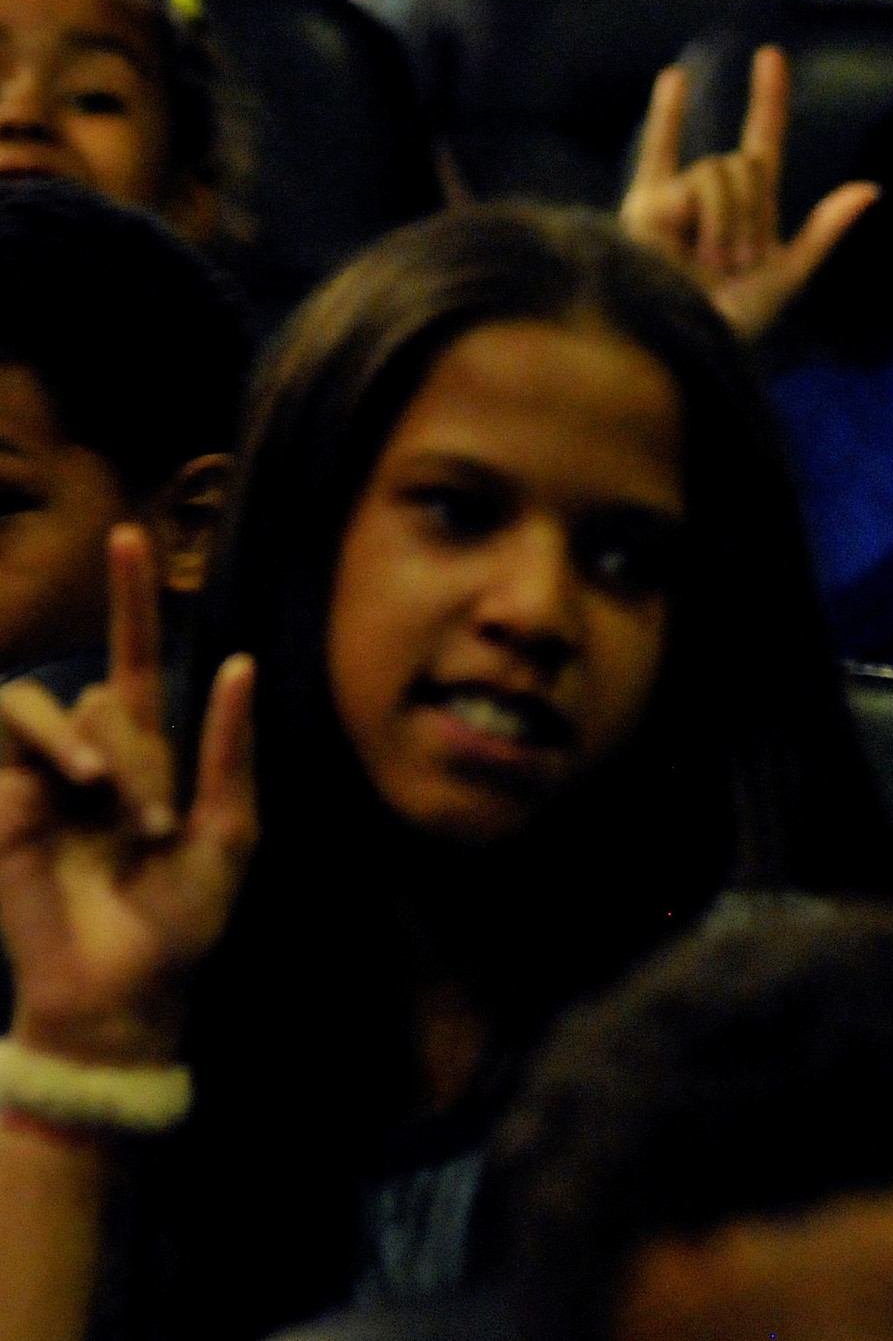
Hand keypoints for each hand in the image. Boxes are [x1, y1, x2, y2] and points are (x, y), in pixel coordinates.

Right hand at [0, 529, 255, 1069]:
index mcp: (153, 757)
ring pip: (67, 706)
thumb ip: (232, 751)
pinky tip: (82, 786)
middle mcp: (96, 755)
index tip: (129, 533)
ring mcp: (45, 775)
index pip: (140, 660)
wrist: (123, 989)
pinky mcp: (7, 799)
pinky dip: (57, 741)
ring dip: (96, 747)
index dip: (132, 600)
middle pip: (115, 683)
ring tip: (113, 807)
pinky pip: (22, 736)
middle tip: (153, 816)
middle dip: (139, 728)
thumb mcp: (231, 834)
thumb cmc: (185, 919)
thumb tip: (239, 662)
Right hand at [621, 47, 879, 338]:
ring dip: (722, 221)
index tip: (771, 55)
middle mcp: (716, 194)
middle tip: (734, 263)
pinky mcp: (647, 205)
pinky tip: (676, 77)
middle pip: (742, 164)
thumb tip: (871, 188)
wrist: (686, 338)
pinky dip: (668, 115)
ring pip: (713, 172)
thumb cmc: (736, 319)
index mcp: (752, 207)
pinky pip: (656, 154)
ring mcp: (680, 196)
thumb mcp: (790, 275)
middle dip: (748, 213)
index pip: (762, 140)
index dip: (768, 99)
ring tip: (706, 264)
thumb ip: (825, 230)